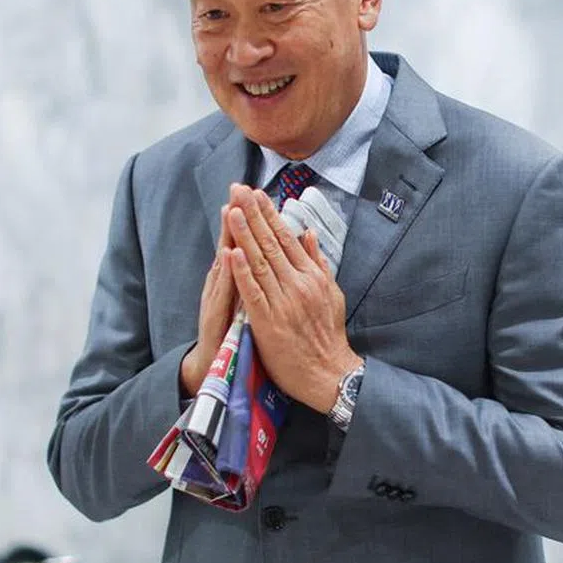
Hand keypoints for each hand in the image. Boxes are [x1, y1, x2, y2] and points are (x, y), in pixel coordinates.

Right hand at [180, 187, 241, 396]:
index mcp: (235, 278)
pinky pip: (222, 294)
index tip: (253, 191)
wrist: (213, 367)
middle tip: (238, 188)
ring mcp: (217, 298)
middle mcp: (223, 283)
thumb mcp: (248, 300)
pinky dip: (225, 275)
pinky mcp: (215, 316)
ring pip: (224, 262)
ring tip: (230, 210)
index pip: (244, 242)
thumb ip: (252, 274)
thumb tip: (254, 250)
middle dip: (237, 216)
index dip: (249, 217)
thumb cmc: (232, 333)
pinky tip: (226, 256)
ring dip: (227, 236)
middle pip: (232, 243)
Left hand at [227, 186, 361, 413]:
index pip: (287, 238)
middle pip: (271, 243)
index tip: (257, 194)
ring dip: (244, 235)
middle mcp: (298, 284)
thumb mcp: (331, 294)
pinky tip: (232, 252)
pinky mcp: (268, 322)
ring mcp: (282, 302)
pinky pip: (252, 292)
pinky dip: (242, 272)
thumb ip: (318, 263)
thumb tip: (309, 233)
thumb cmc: (328, 335)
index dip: (270, 215)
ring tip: (232, 210)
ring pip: (260, 262)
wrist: (329, 373)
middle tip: (239, 190)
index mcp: (311, 276)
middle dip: (253, 214)